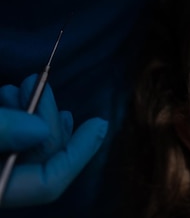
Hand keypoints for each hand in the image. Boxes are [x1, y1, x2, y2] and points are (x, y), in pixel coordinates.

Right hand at [0, 74, 107, 207]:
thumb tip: (40, 130)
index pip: (49, 184)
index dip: (79, 153)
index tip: (99, 123)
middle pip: (42, 159)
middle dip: (46, 118)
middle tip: (35, 82)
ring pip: (29, 147)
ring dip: (32, 112)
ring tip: (20, 85)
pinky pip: (14, 142)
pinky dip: (19, 117)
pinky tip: (15, 94)